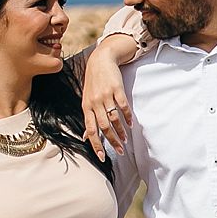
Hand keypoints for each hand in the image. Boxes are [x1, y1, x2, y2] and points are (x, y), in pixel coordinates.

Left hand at [80, 44, 133, 160]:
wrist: (100, 60)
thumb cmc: (94, 82)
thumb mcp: (87, 100)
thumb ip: (89, 118)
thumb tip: (85, 137)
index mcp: (86, 107)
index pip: (90, 129)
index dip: (96, 144)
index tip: (102, 157)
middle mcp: (94, 102)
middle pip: (103, 127)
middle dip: (112, 141)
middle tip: (120, 151)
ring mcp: (105, 96)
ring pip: (113, 118)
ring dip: (120, 131)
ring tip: (125, 140)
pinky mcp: (116, 89)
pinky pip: (123, 106)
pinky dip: (127, 117)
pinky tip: (130, 124)